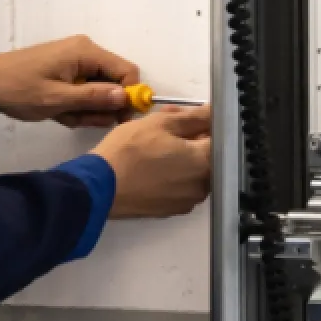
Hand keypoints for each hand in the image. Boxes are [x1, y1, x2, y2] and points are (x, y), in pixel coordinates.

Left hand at [0, 35, 139, 127]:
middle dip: (102, 107)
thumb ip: (93, 98)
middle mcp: (85, 52)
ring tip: (64, 116)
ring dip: (86, 109)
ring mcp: (76, 61)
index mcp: (85, 52)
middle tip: (80, 121)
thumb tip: (126, 97)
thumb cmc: (19, 90)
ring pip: (99, 90)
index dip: (129, 96)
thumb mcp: (56, 99)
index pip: (127, 71)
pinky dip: (76, 105)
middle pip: (114, 82)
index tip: (118, 119)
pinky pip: (84, 90)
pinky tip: (59, 112)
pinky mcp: (67, 70)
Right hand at [92, 105, 213, 218]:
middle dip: (192, 137)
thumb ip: (193, 116)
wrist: (100, 186)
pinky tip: (153, 163)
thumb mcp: (160, 123)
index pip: (220, 137)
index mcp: (205, 161)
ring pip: (193, 170)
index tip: (192, 116)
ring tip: (157, 142)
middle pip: (207, 155)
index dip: (206, 122)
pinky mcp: (172, 209)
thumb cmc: (129, 152)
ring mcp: (188, 200)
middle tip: (169, 124)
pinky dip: (173, 173)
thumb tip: (211, 111)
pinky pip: (180, 185)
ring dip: (182, 155)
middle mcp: (202, 185)